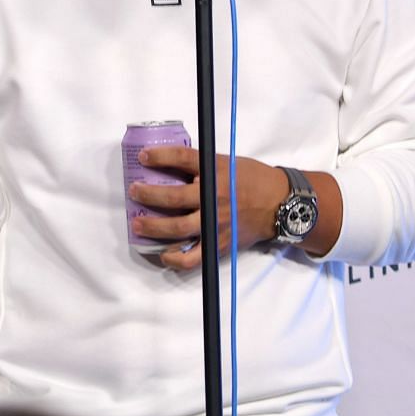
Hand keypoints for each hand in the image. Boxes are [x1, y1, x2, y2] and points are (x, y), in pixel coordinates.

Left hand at [129, 147, 287, 269]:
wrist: (281, 204)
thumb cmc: (252, 180)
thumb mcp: (227, 163)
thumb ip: (201, 165)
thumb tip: (169, 162)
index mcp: (216, 173)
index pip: (182, 158)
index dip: (159, 156)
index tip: (143, 157)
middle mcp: (214, 198)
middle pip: (173, 197)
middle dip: (147, 195)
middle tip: (134, 192)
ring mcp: (216, 223)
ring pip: (177, 228)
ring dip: (152, 227)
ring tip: (137, 223)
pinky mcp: (219, 243)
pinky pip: (192, 257)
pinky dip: (175, 259)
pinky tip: (163, 254)